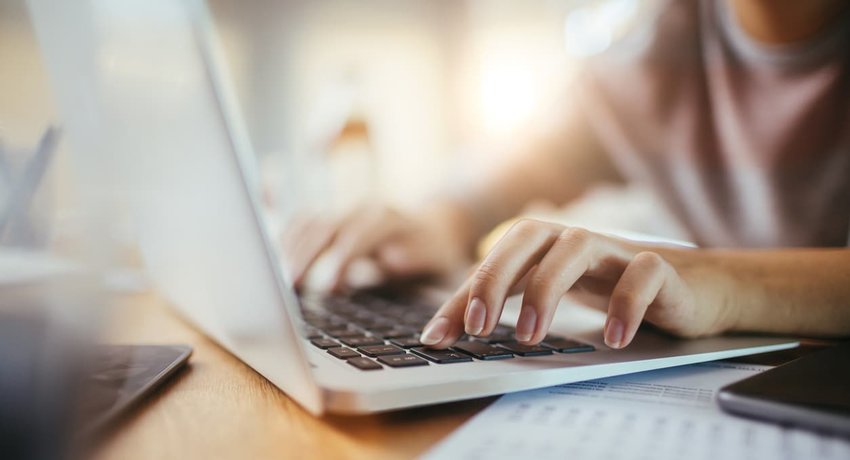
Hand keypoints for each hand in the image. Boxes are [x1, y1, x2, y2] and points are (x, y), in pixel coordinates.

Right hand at [282, 204, 471, 290]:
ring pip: (309, 224)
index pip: (358, 234)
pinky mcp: (332, 222)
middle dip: (305, 256)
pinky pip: (301, 225)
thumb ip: (416, 259)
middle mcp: (363, 210)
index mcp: (390, 219)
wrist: (438, 227)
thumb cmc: (438, 254)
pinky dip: (284, 242)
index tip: (328, 285)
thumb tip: (390, 260)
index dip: (341, 258)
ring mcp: (345, 213)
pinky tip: (272, 264)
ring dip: (290, 251)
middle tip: (289, 287)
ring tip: (277, 283)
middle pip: (325, 226)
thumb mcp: (438, 259)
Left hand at [419, 219, 735, 348]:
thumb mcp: (554, 295)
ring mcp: (617, 249)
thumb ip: (504, 305)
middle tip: (478, 328)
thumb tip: (443, 330)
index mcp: (546, 244)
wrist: (695, 287)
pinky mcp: (660, 268)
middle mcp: (576, 239)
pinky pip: (642, 274)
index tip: (437, 337)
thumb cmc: (613, 287)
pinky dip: (625, 303)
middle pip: (527, 236)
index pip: (494, 259)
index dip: (462, 296)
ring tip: (529, 335)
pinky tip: (612, 337)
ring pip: (576, 247)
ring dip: (547, 289)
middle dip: (495, 278)